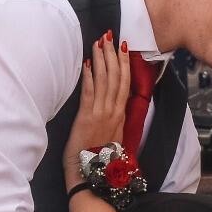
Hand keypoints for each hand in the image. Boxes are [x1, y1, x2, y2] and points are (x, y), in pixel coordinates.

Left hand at [64, 33, 130, 186]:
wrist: (92, 175)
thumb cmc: (98, 159)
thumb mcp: (112, 137)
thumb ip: (114, 121)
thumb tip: (114, 108)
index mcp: (120, 115)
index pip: (125, 83)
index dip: (124, 63)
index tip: (122, 47)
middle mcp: (113, 111)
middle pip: (116, 77)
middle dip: (112, 54)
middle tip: (109, 36)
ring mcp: (101, 113)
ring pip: (104, 80)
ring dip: (101, 59)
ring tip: (99, 42)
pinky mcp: (87, 117)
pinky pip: (89, 91)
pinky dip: (88, 75)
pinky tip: (86, 62)